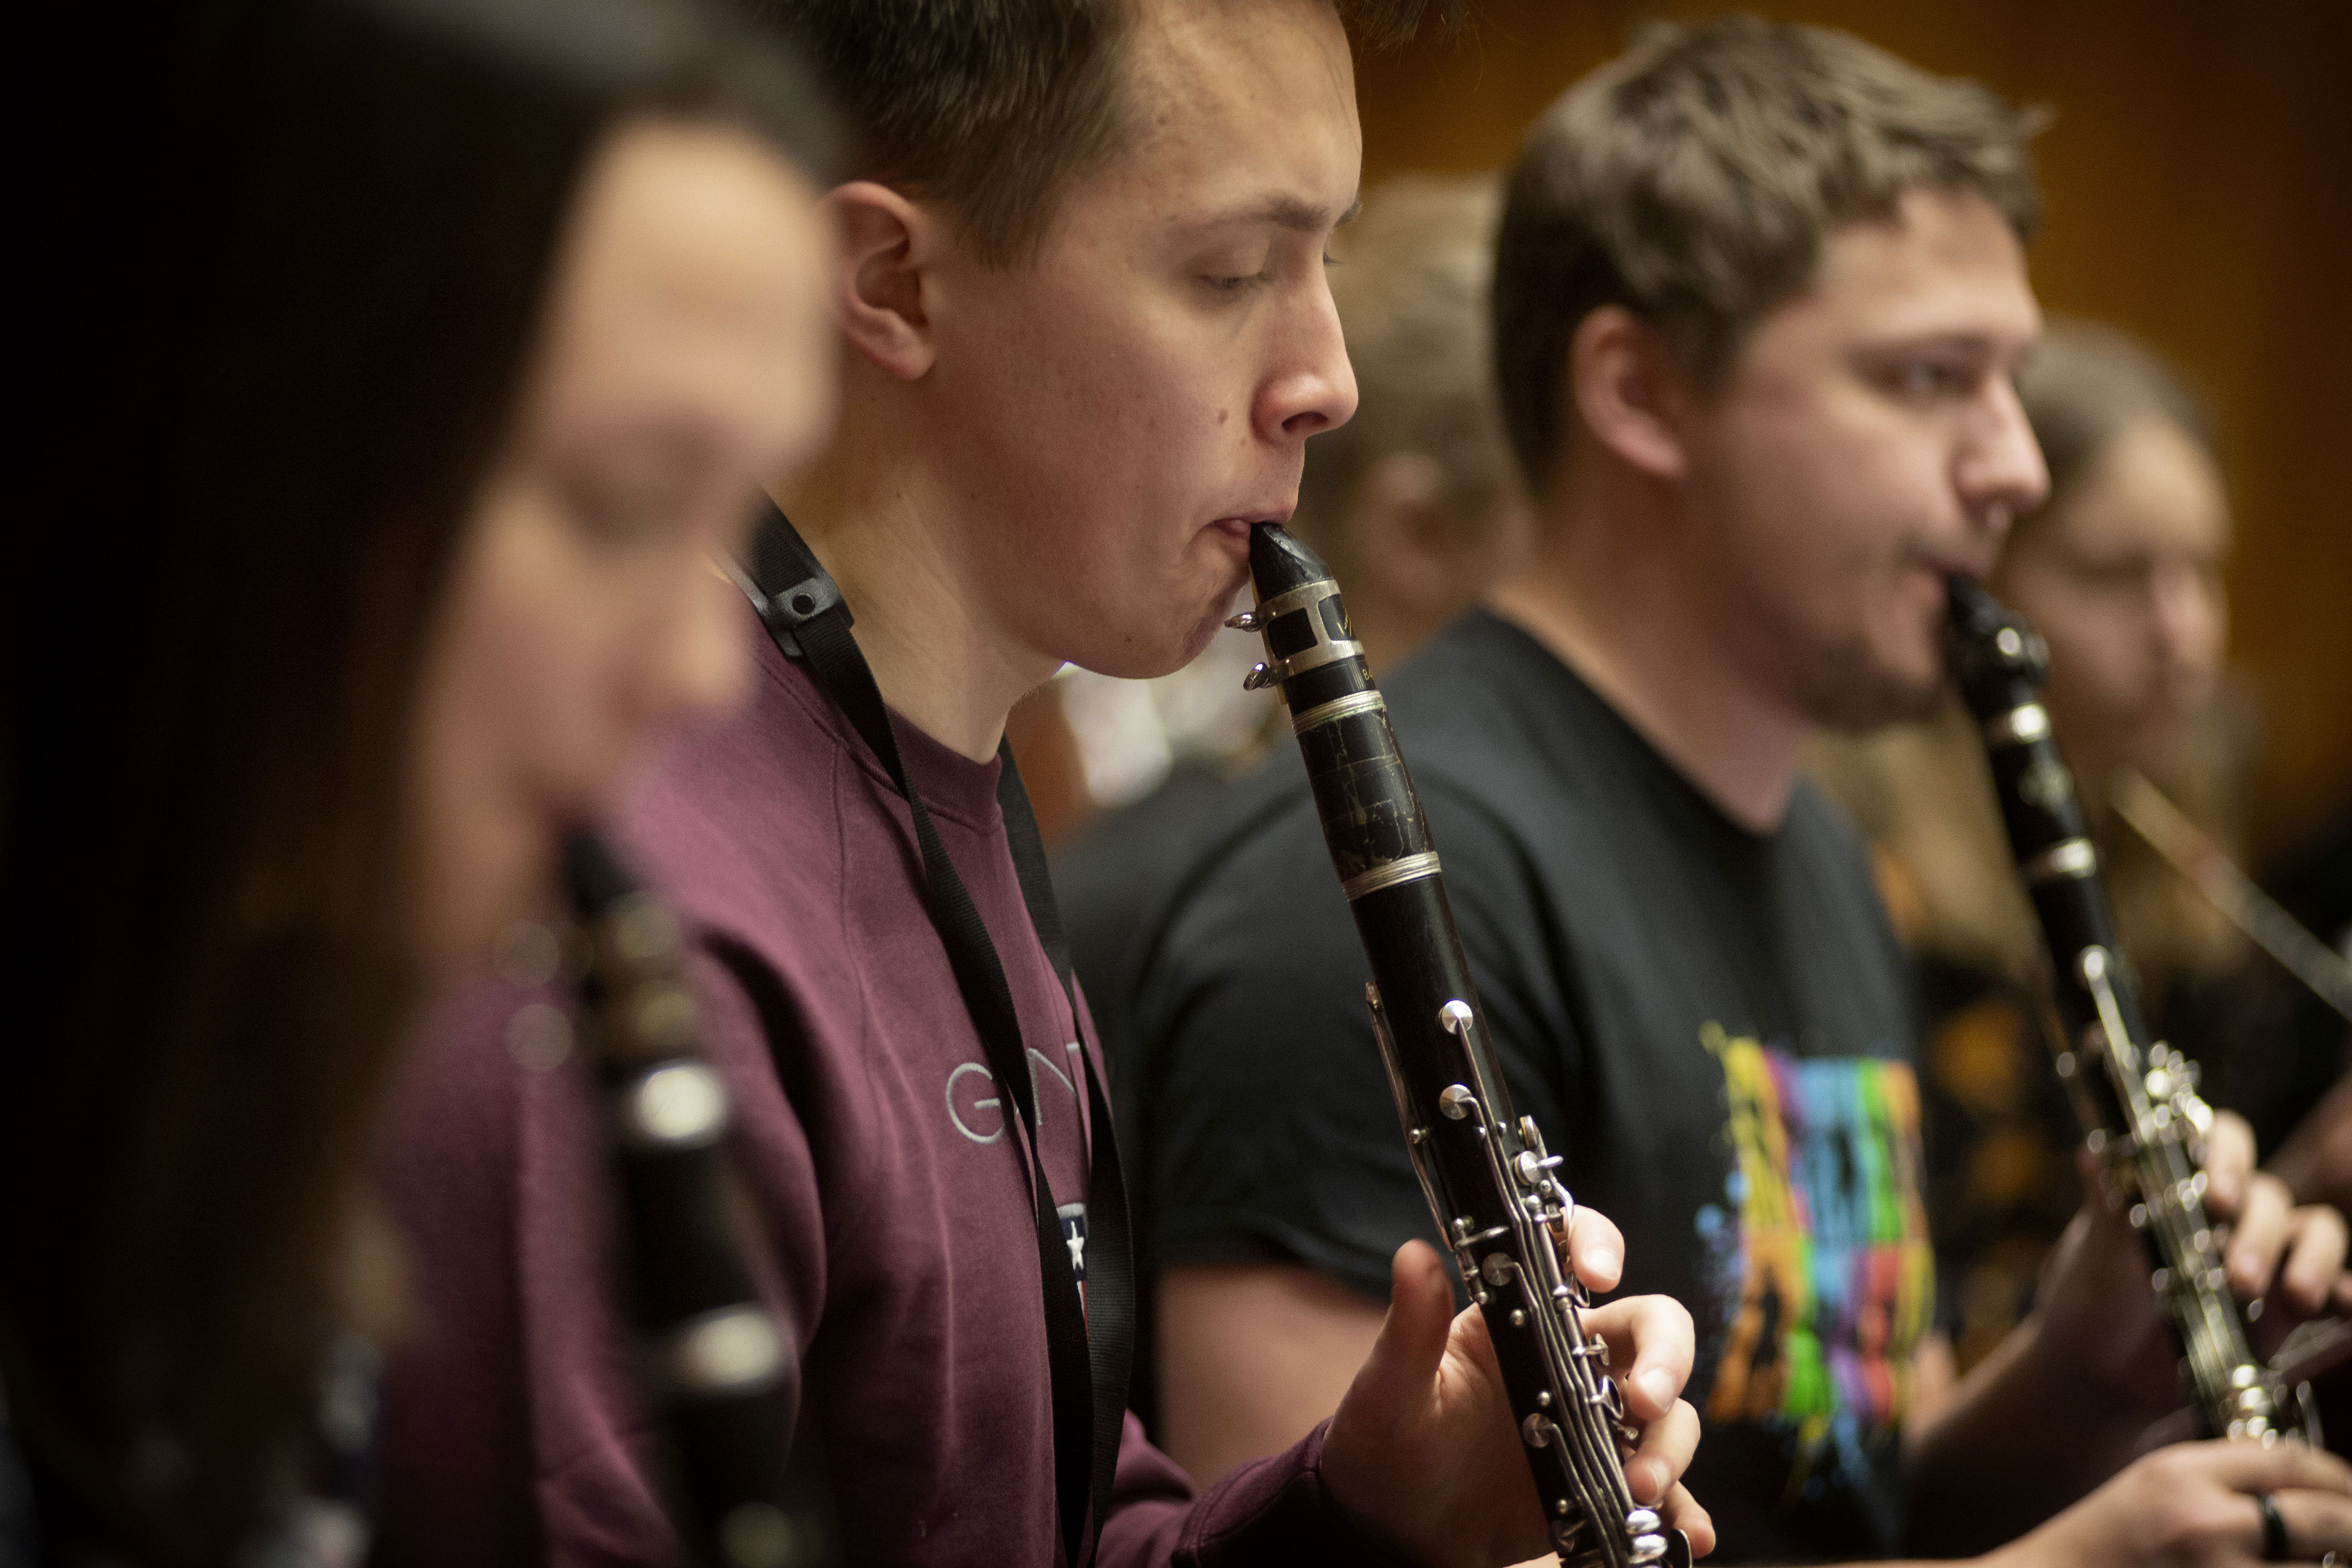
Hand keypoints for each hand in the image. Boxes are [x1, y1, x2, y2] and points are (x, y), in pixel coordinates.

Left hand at [1320, 1225, 1714, 1567]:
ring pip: (1668, 1414)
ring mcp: (1595, 1425)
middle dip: (1666, 1359)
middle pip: (1653, 1330)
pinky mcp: (1605, 1484)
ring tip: (1637, 1489)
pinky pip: (1666, 1493)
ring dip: (1668, 1448)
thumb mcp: (1390, 1390)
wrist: (1393, 1531)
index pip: (1576, 1254)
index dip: (1599, 1245)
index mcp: (1521, 1320)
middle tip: (1644, 1401)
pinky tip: (1688, 1534)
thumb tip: (1412, 1253)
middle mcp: (1571, 1362)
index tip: (1599, 1275)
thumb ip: (1409, 1329)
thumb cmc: (1387, 1445)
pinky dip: (1684, 1511)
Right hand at [1989, 1439, 2351, 1566]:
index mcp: (2182, 1476)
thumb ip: (2227, 1478)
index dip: (2338, 1474)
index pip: (2291, 1461)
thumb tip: (2309, 1492)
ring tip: (2315, 1559)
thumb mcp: (2158, 1484)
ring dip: (2329, 1564)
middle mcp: (2206, 1526)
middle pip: (2328, 1519)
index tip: (2349, 1488)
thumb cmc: (2106, 1541)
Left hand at [2038, 1112, 2350, 1410]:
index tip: (2218, 1197)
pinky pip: (2333, 1291)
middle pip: (2270, 1197)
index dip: (2229, 1158)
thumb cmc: (2091, 1293)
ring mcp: (2263, 1256)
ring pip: (2316, 1233)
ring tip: (2294, 1297)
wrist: (2099, 1367)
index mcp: (2184, 1181)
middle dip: (2259, 1234)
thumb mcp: (2097, 1250)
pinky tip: (2340, 1307)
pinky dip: (2344, 1294)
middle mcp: (2231, 1212)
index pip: (2223, 1141)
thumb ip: (2107, 1202)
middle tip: (2236, 1277)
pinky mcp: (2283, 1307)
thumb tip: (2095, 1150)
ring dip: (2312, 1260)